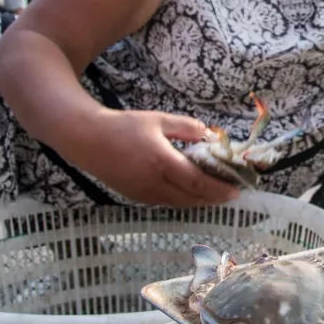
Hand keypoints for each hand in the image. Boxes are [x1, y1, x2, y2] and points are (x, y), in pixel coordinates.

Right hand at [67, 109, 240, 206]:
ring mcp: (143, 194)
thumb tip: (208, 135)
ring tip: (216, 192)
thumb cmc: (123, 126)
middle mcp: (154, 184)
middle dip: (215, 198)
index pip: (198, 183)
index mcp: (162, 163)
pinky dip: (183, 199)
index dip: (220, 189)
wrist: (86, 139)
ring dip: (200, 200)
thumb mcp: (158, 119)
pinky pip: (166, 202)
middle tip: (232, 192)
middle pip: (192, 198)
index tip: (237, 189)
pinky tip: (191, 190)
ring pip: (180, 203)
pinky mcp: (136, 197)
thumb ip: (186, 127)